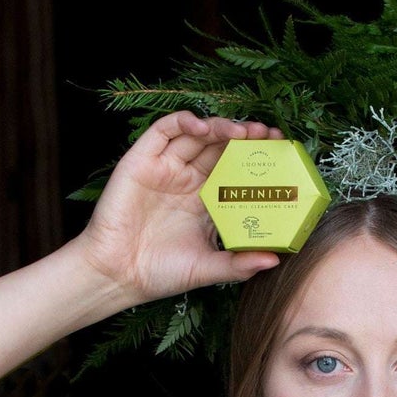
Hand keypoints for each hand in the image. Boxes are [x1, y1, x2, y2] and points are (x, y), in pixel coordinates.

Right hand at [75, 111, 285, 302]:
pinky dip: (183, 121)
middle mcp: (187, 181)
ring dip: (220, 127)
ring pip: (196, 135)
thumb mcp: (207, 269)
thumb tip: (275, 259)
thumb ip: (239, 264)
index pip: (235, 170)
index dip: (255, 159)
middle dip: (244, 138)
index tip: (279, 153)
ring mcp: (165, 168)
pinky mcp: (141, 161)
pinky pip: (163, 131)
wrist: (117, 275)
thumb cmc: (160, 273)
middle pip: (220, 148)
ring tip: (242, 131)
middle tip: (267, 135)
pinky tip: (202, 125)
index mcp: (205, 201)